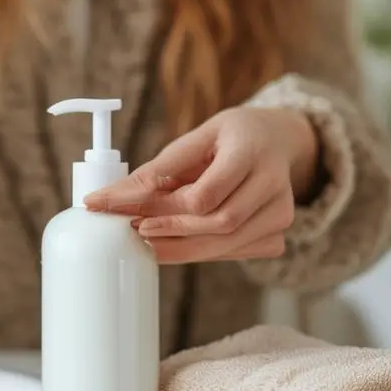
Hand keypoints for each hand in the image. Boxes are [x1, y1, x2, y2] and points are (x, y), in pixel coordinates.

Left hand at [84, 107, 319, 264]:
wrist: (276, 141)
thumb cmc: (229, 138)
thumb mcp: (194, 139)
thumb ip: (156, 170)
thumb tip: (109, 198)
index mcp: (250, 152)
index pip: (206, 194)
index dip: (165, 209)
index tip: (131, 215)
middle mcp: (273, 185)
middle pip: (218, 224)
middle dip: (171, 232)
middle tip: (137, 230)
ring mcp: (281, 213)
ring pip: (225, 245)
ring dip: (181, 247)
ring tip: (150, 239)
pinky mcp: (278, 233)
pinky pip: (233, 252)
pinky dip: (201, 250)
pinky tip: (179, 242)